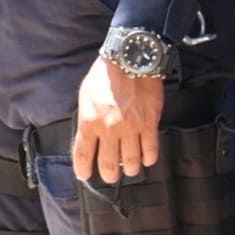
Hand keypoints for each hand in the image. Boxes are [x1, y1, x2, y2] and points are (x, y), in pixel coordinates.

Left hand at [72, 56, 164, 183]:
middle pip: (109, 166)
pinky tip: (145, 158)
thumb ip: (86, 120)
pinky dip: (148, 159)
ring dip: (129, 169)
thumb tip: (87, 139)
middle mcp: (109, 129)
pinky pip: (151, 151)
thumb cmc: (105, 75)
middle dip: (108, 175)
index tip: (84, 175)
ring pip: (131, 163)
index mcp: (89, 122)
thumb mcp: (85, 96)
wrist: (130, 59)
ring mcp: (131, 128)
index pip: (83, 156)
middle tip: (110, 175)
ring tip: (128, 167)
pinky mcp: (149, 124)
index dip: (83, 170)